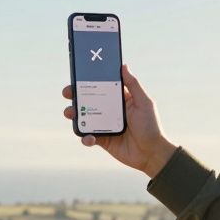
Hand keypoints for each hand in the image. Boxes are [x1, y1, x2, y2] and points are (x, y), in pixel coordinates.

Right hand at [61, 64, 176, 178]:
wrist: (152, 154)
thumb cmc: (151, 126)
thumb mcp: (144, 103)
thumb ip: (133, 85)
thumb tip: (124, 66)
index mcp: (119, 100)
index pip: (101, 87)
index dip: (88, 82)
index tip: (78, 77)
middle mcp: (110, 111)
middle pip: (88, 101)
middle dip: (75, 96)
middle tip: (68, 93)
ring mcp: (104, 126)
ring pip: (84, 118)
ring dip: (74, 115)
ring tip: (70, 113)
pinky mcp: (102, 140)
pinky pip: (88, 137)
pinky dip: (85, 137)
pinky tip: (89, 138)